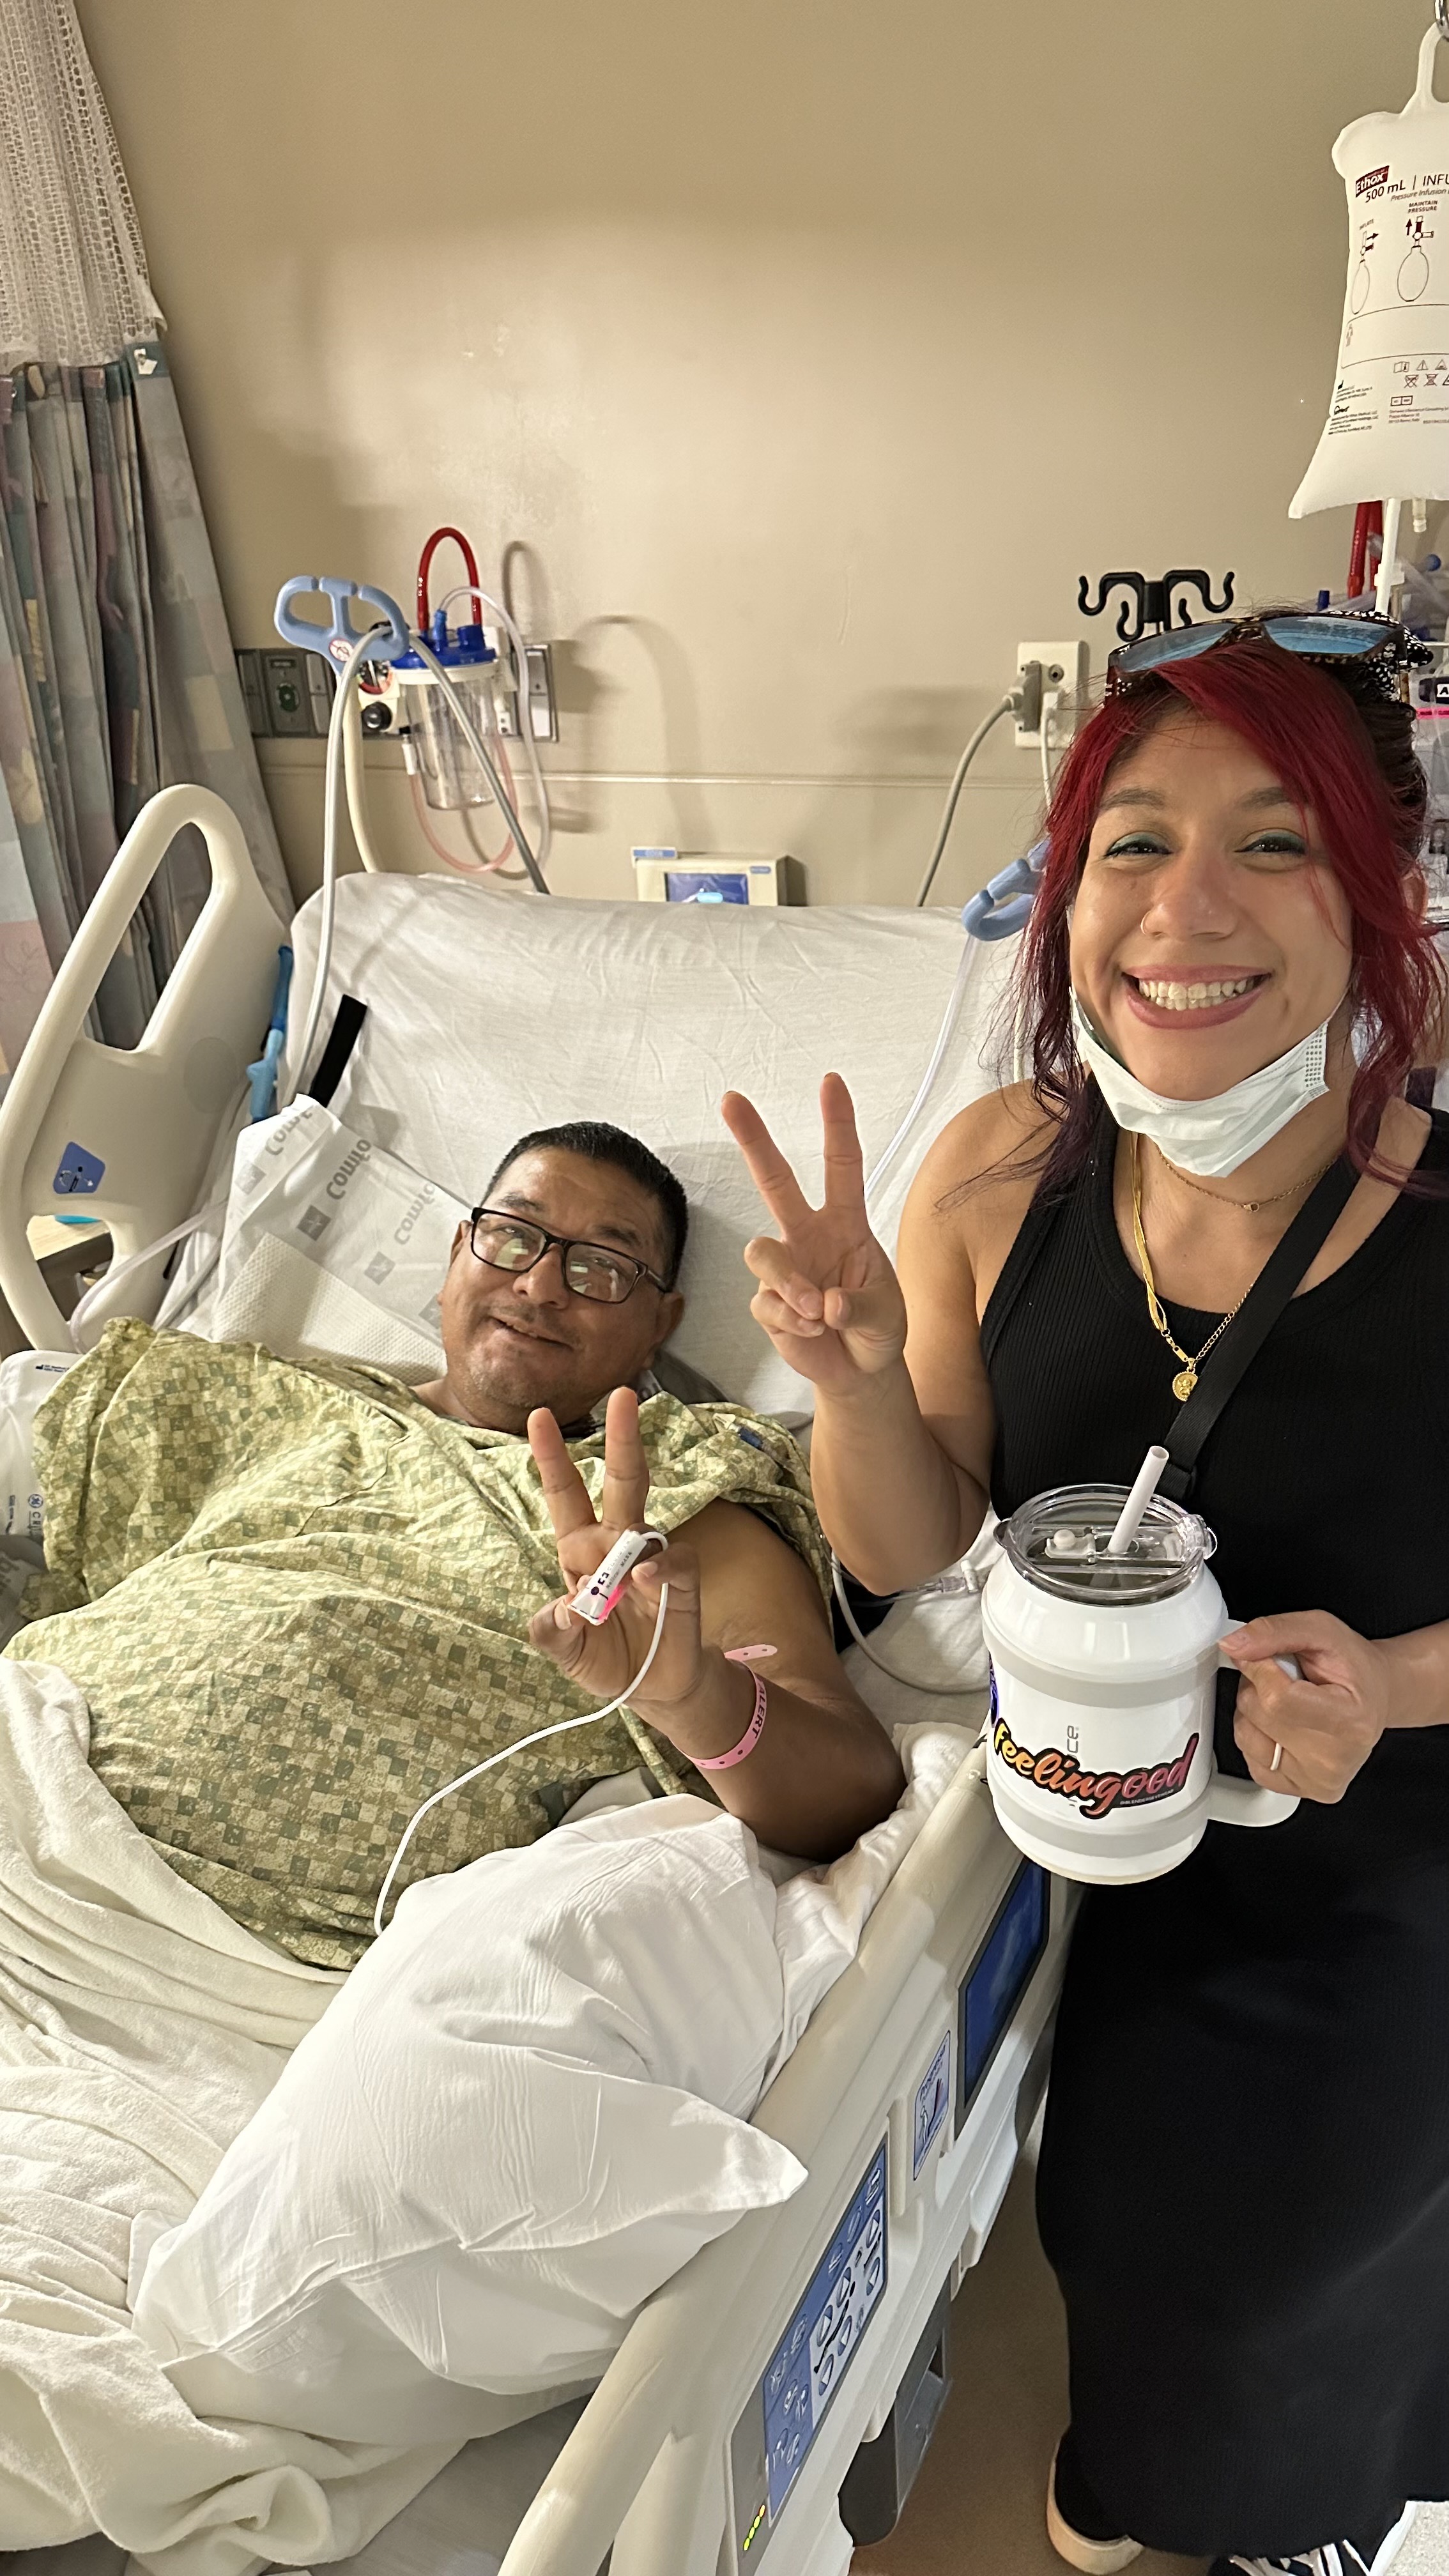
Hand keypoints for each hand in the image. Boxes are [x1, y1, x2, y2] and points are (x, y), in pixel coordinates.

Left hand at [526, 1388, 706, 1712]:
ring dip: (627, 1544)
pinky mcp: (683, 1579)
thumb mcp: (565, 1649)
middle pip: (621, 1480)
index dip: (552, 1459)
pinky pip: (675, 1559)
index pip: (566, 1495)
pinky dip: (660, 1567)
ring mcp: (652, 1558)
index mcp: (581, 1551)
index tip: (539, 1417)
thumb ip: (552, 1630)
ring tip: (621, 1582)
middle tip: (622, 1396)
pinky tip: (646, 1578)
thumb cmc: (606, 1657)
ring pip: (644, 1524)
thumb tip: (564, 1607)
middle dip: (622, 1437)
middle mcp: (617, 1543)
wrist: (652, 1688)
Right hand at [722, 1073, 907, 1392]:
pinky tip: (815, 1334)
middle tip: (730, 1099)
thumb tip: (823, 1305)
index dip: (837, 1124)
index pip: (841, 1166)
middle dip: (753, 1139)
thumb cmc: (879, 1329)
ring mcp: (785, 1268)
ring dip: (789, 1284)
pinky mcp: (767, 1303)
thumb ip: (859, 1307)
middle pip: (774, 1180)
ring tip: (819, 1315)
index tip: (830, 1082)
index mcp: (846, 1224)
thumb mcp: (887, 1315)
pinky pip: (766, 1304)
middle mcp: (809, 1236)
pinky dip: (793, 1324)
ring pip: (761, 1251)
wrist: (861, 1373)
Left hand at [1220, 1611, 1388, 1803]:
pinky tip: (1286, 1724)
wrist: (1374, 1696)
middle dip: (1258, 1685)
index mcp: (1350, 1720)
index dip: (1260, 1668)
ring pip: (1245, 1737)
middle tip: (1288, 1678)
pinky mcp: (1301, 1791)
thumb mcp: (1321, 1630)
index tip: (1268, 1657)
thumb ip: (1274, 1632)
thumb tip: (1233, 1645)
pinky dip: (1259, 1735)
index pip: (1276, 1698)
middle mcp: (1335, 1760)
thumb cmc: (1354, 1668)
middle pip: (1258, 1715)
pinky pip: (1250, 1759)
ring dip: (1255, 1711)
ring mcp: (1318, 1780)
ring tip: (1288, 1700)